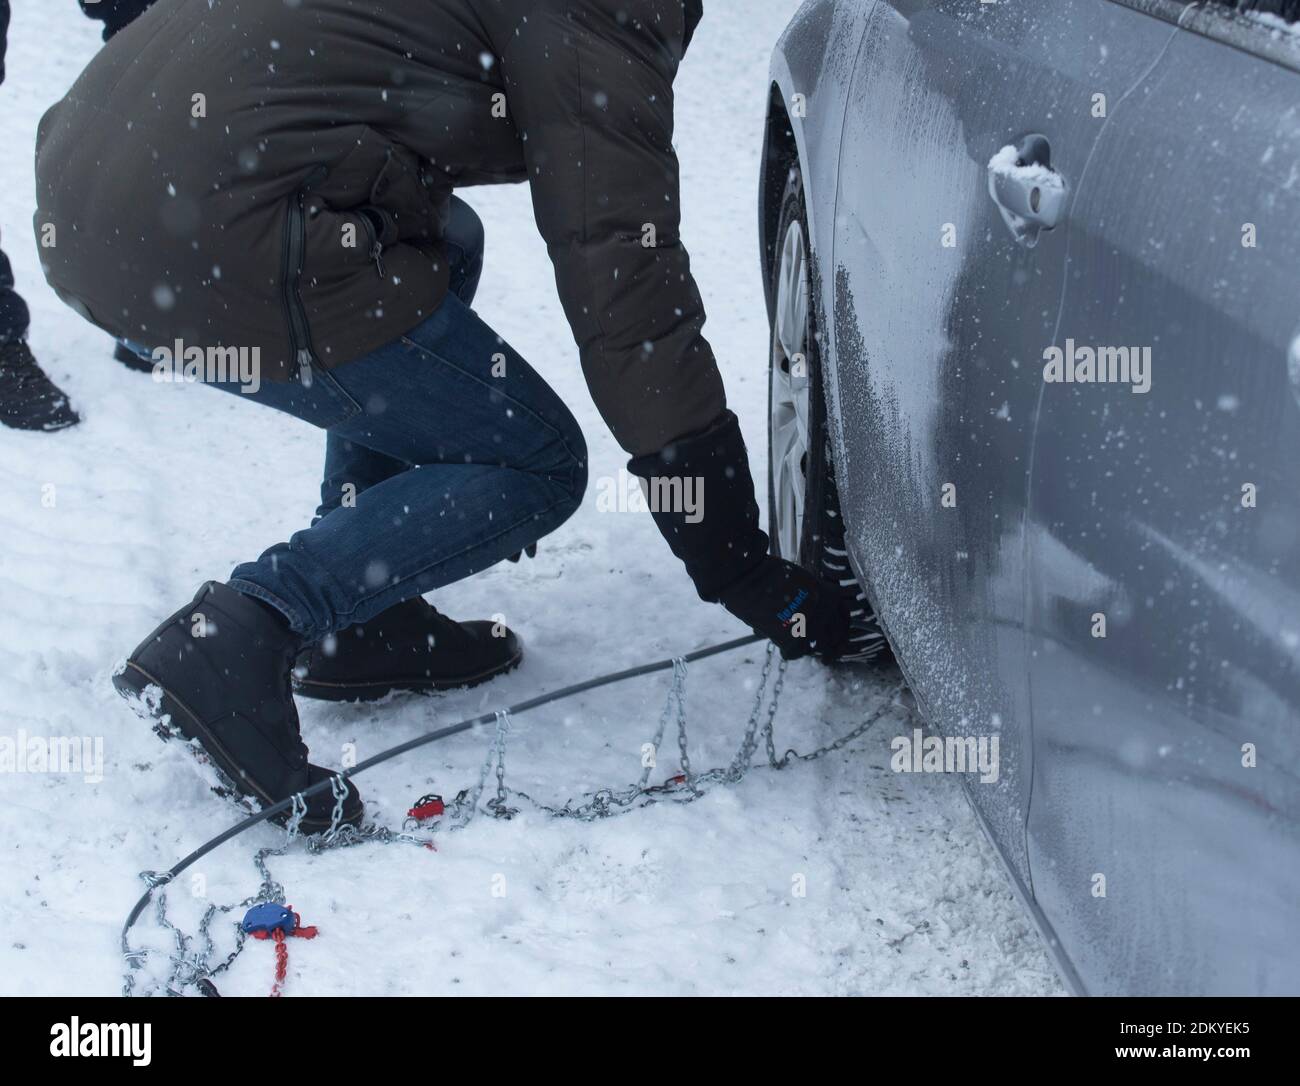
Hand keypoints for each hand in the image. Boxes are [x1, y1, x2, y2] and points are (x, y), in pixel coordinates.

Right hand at [716, 556, 853, 659]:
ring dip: (810, 651)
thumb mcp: (801, 580)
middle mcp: (824, 612)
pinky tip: (785, 649)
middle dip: (832, 649)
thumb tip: (817, 612)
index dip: (842, 629)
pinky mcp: (791, 640)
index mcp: (828, 594)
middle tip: (827, 657)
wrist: (749, 579)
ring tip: (803, 652)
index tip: (839, 637)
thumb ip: (813, 596)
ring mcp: (809, 627)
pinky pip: (795, 653)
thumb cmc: (770, 575)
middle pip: (836, 637)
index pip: (844, 616)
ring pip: (817, 648)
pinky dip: (790, 653)